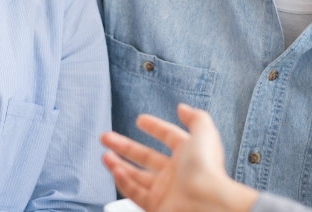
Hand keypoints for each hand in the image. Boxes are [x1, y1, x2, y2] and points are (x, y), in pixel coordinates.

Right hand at [100, 104, 257, 211]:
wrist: (205, 203)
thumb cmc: (206, 169)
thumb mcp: (204, 133)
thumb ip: (195, 118)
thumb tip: (184, 108)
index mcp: (188, 154)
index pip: (169, 137)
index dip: (155, 127)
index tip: (140, 120)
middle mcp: (176, 173)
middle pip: (146, 156)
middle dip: (125, 146)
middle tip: (107, 137)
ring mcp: (165, 190)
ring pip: (136, 176)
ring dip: (118, 165)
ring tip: (105, 156)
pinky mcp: (155, 206)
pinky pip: (135, 193)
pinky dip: (123, 182)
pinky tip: (115, 171)